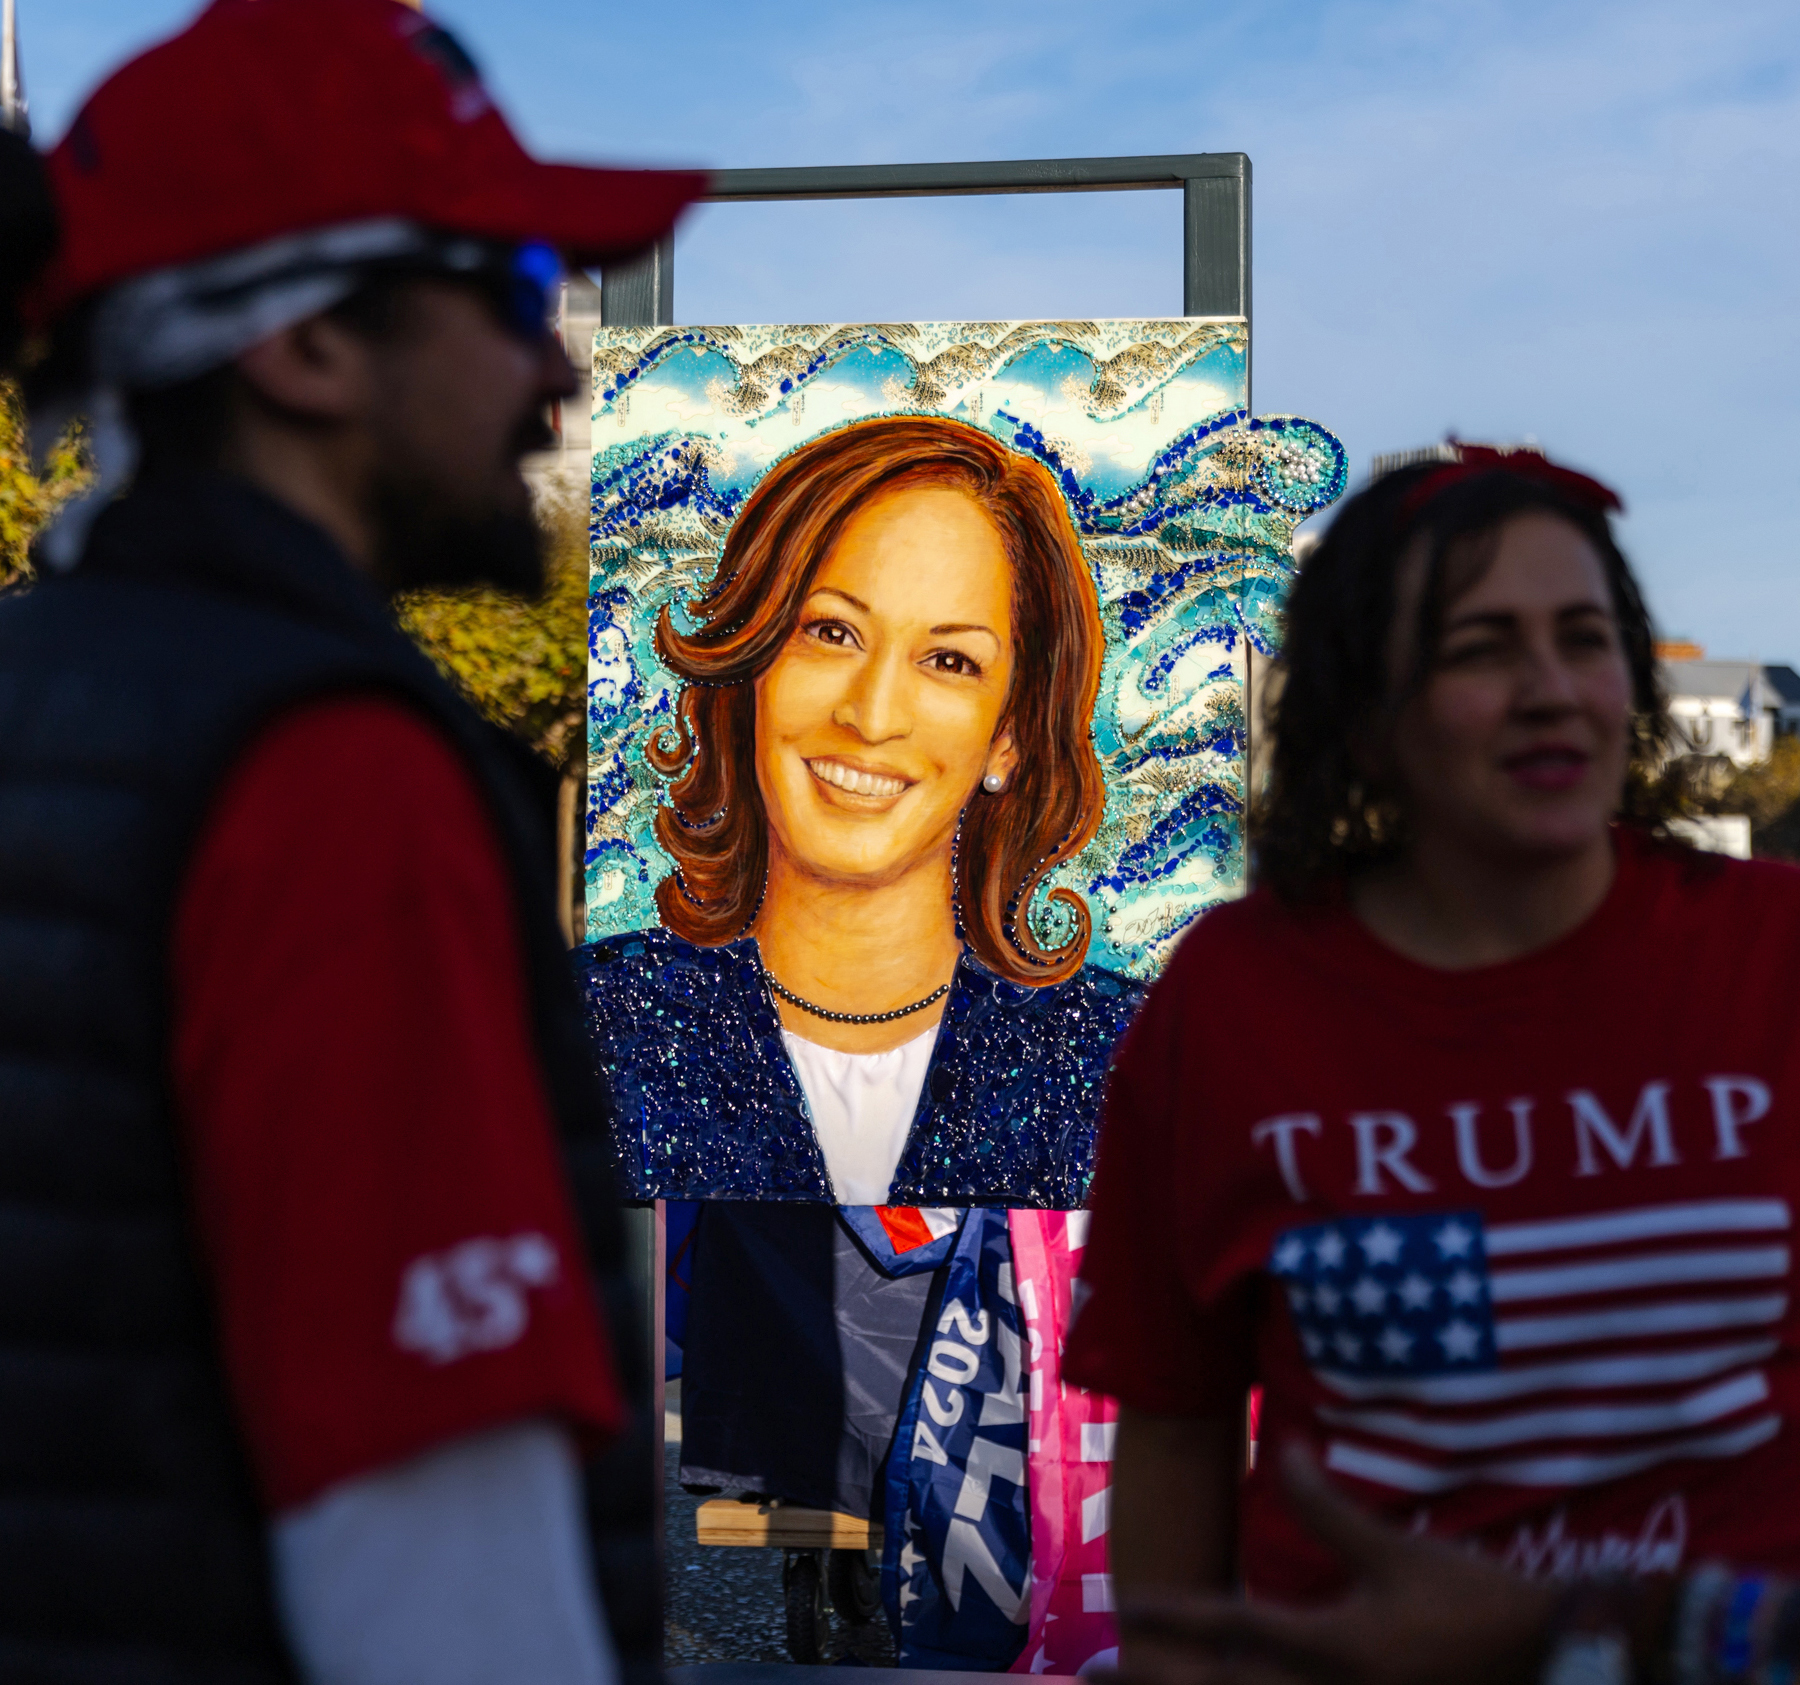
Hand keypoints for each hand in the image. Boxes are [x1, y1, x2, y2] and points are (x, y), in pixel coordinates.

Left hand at [1113, 1443, 1559, 1684]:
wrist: (1554, 1663)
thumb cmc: (1473, 1603)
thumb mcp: (1395, 1551)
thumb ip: (1327, 1506)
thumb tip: (1285, 1444)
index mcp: (1332, 1645)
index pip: (1231, 1626)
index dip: (1173, 1617)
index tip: (1123, 1608)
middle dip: (1159, 1679)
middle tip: (1100, 1670)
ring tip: (1138, 1683)